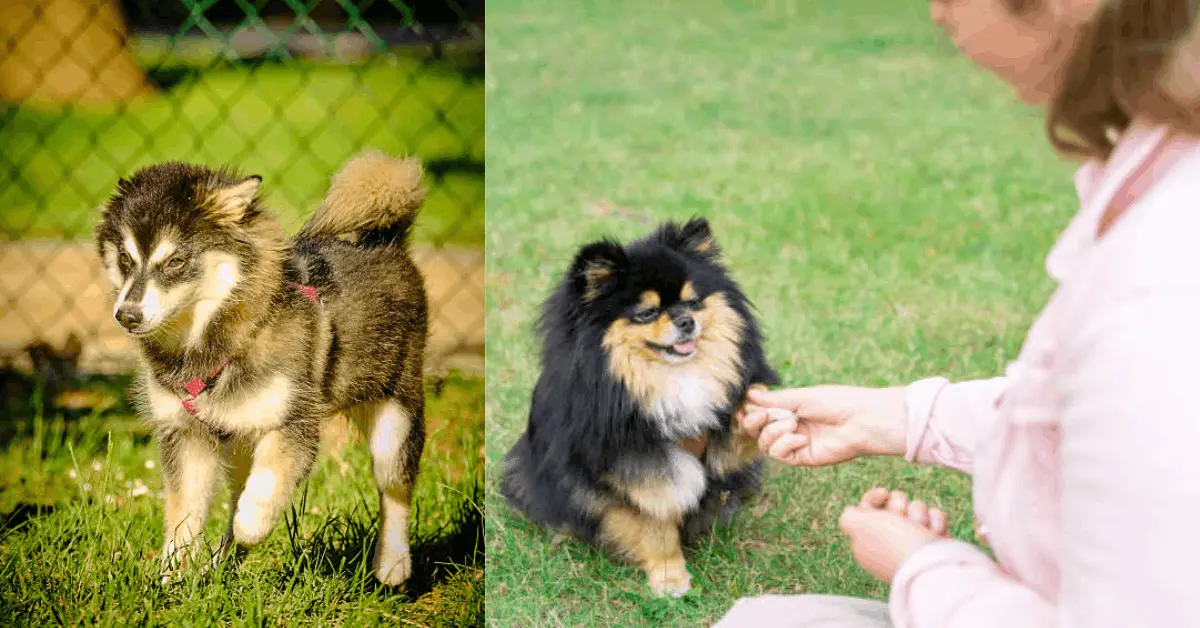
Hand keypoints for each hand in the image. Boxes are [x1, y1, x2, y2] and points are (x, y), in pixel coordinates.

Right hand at [735, 385, 908, 466]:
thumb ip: (775, 399)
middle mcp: (792, 427)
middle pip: (758, 431)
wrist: (862, 420)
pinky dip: (785, 444)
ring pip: (766, 444)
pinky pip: (780, 455)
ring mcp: (797, 443)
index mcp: (792, 409)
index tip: (744, 407)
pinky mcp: (803, 458)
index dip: (750, 413)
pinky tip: (799, 437)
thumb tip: (750, 395)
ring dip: (773, 433)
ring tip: (792, 423)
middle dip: (754, 423)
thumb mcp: (802, 397)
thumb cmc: (837, 402)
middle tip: (761, 415)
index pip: (761, 414)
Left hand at [839, 487, 949, 583]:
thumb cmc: (892, 541)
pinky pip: (934, 517)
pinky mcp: (934, 543)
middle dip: (898, 505)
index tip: (884, 494)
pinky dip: (935, 520)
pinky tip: (933, 531)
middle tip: (900, 516)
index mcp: (867, 540)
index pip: (867, 509)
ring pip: (915, 508)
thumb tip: (851, 511)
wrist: (928, 565)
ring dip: (918, 511)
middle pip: (893, 505)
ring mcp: (913, 543)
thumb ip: (848, 517)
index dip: (874, 497)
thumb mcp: (858, 526)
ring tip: (920, 526)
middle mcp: (889, 542)